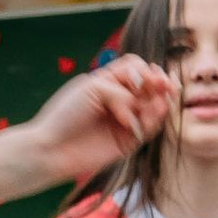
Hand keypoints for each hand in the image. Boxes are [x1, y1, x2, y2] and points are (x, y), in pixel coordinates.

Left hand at [27, 57, 173, 190]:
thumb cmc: (65, 114)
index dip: (144, 71)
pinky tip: (153, 116)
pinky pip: (148, 129)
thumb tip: (140, 104)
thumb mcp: (92, 88)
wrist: (51, 148)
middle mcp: (119, 99)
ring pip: (153, 107)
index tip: (143, 79)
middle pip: (149, 86)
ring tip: (161, 101)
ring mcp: (125, 120)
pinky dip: (154, 121)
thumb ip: (121, 90)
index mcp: (108, 82)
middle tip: (166, 85)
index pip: (136, 69)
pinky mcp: (128, 141)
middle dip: (159, 84)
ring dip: (160, 102)